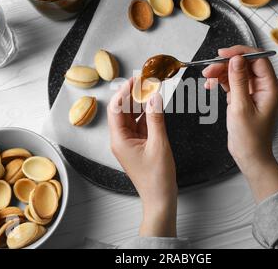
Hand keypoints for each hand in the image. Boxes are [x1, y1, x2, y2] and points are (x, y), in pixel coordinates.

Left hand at [107, 78, 176, 236]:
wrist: (160, 198)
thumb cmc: (156, 178)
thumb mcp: (158, 144)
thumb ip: (156, 118)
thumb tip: (154, 97)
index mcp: (120, 140)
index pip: (116, 109)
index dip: (124, 92)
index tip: (134, 79)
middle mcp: (121, 140)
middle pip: (124, 111)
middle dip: (133, 95)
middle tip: (145, 81)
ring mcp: (130, 142)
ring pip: (133, 117)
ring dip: (141, 104)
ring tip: (151, 90)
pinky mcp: (139, 145)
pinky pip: (141, 125)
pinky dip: (148, 114)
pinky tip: (156, 106)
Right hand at [203, 45, 277, 201]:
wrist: (249, 155)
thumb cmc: (250, 138)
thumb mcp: (241, 107)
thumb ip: (238, 81)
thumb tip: (236, 60)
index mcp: (270, 87)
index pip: (258, 59)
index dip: (241, 53)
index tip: (223, 54)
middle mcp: (263, 86)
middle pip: (245, 64)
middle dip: (226, 63)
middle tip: (209, 68)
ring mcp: (252, 91)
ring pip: (236, 72)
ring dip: (220, 72)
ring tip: (207, 77)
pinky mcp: (243, 96)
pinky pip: (231, 82)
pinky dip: (220, 81)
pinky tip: (210, 85)